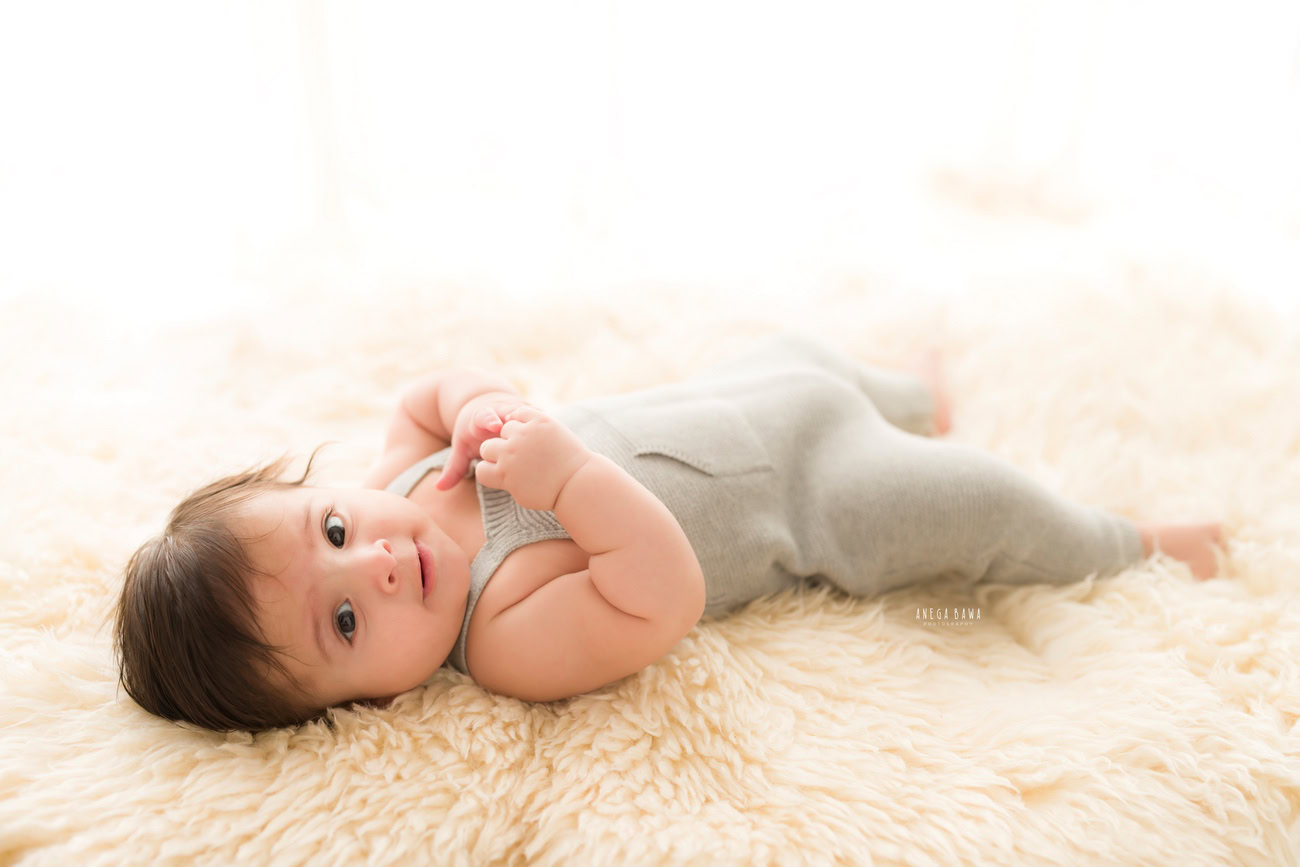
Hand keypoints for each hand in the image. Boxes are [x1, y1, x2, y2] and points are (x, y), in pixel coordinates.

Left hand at [433, 393, 534, 490]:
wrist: (490, 409)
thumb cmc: (475, 433)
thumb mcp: (464, 447)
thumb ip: (455, 467)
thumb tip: (439, 488)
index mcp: (480, 418)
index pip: (484, 416)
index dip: (490, 419)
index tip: (494, 426)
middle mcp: (500, 410)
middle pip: (508, 412)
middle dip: (513, 418)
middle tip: (521, 428)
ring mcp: (518, 409)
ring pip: (527, 413)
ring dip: (531, 423)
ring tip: (539, 436)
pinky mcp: (531, 411)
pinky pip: (538, 416)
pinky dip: (543, 423)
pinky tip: (551, 436)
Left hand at [473, 404, 592, 511]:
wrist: (577, 484)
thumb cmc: (569, 460)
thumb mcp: (555, 431)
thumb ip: (533, 422)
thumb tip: (508, 416)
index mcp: (538, 419)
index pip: (514, 416)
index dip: (520, 431)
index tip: (532, 445)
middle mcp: (522, 435)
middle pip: (500, 431)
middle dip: (507, 442)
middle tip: (522, 458)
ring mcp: (512, 456)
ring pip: (486, 449)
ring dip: (494, 457)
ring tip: (508, 468)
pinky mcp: (506, 476)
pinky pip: (482, 471)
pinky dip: (487, 473)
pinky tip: (502, 478)